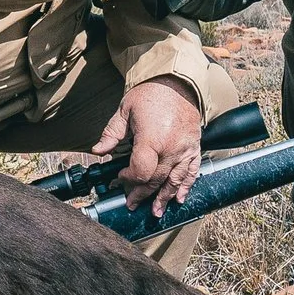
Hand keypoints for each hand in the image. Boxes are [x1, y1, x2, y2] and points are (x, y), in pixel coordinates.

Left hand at [93, 76, 203, 213]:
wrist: (178, 82)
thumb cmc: (150, 94)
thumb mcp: (125, 110)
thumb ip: (111, 133)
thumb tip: (98, 151)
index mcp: (152, 139)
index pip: (140, 171)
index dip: (128, 180)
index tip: (120, 178)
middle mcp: (171, 148)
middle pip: (156, 180)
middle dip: (142, 194)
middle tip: (132, 203)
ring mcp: (185, 149)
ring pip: (175, 180)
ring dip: (164, 198)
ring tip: (156, 212)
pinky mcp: (195, 147)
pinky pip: (192, 171)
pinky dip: (186, 186)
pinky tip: (179, 198)